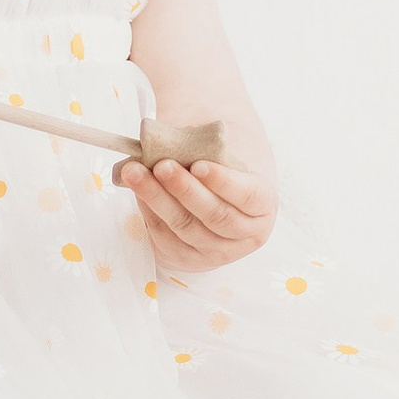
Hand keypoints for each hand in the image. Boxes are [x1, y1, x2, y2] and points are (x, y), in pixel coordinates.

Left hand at [117, 153, 275, 276]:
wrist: (211, 189)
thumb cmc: (217, 162)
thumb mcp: (218, 148)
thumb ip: (199, 142)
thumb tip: (160, 138)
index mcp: (262, 204)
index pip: (248, 195)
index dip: (223, 181)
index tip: (198, 165)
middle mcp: (245, 235)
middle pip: (215, 215)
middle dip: (185, 190)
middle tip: (162, 166)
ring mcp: (217, 252)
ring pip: (186, 228)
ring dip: (158, 199)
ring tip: (135, 173)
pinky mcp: (189, 260)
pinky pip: (166, 239)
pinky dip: (149, 214)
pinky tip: (138, 192)